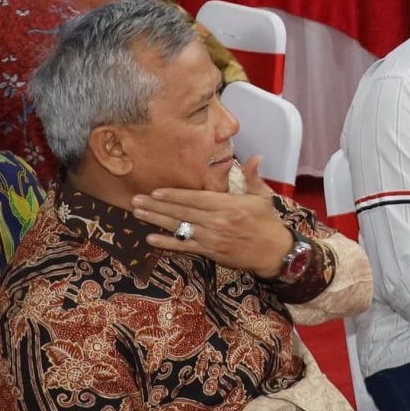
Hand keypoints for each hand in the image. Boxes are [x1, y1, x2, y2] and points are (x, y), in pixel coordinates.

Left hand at [130, 184, 294, 276]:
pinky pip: (184, 247)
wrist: (274, 252)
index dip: (174, 195)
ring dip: (157, 220)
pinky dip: (167, 243)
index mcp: (229, 205)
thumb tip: (255, 158)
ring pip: (179, 228)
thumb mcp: (262, 197)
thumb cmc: (267, 221)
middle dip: (157, 205)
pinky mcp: (210, 252)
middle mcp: (217, 222)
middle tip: (136, 200)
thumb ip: (252, 178)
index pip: (196, 198)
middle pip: (182, 212)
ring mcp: (212, 238)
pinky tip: (151, 239)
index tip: (156, 191)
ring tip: (138, 213)